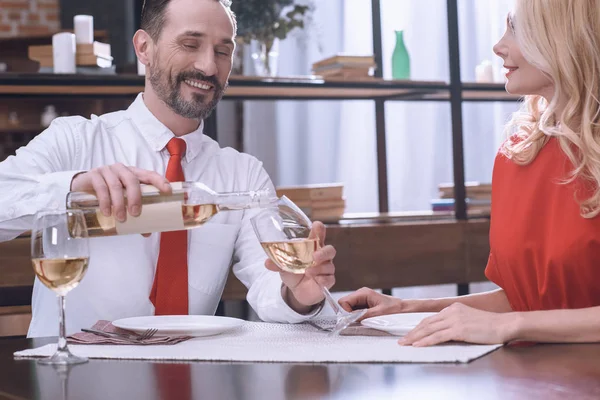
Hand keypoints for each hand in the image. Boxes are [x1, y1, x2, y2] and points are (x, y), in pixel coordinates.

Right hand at [71, 163, 171, 221]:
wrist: (83, 186)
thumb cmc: (109, 193)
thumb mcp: (123, 200)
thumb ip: (134, 213)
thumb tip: (147, 232)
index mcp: (133, 174)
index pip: (149, 174)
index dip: (159, 181)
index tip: (167, 191)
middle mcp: (122, 169)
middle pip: (132, 180)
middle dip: (135, 197)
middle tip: (136, 214)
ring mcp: (107, 170)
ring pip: (116, 185)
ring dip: (119, 203)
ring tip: (120, 218)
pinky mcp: (94, 175)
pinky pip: (100, 187)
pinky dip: (104, 201)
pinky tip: (106, 212)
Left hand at [265, 221, 335, 311]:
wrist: (298, 291)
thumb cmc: (294, 274)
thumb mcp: (284, 267)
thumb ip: (277, 263)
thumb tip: (267, 262)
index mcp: (312, 248)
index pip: (319, 236)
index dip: (319, 230)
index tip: (317, 225)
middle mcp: (322, 257)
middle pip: (330, 250)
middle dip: (323, 252)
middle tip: (314, 256)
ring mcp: (326, 269)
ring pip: (329, 266)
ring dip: (318, 269)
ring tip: (307, 272)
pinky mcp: (328, 281)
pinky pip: (330, 279)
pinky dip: (323, 279)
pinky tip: (317, 280)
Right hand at [338, 287, 402, 319]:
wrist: (404, 309)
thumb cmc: (395, 309)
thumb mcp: (378, 313)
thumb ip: (362, 315)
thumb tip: (350, 318)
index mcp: (363, 293)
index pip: (344, 301)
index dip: (345, 311)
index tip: (351, 319)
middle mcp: (361, 294)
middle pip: (345, 304)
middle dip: (348, 314)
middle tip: (357, 320)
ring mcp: (362, 299)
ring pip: (349, 308)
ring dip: (353, 316)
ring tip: (364, 319)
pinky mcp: (365, 305)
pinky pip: (355, 311)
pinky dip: (357, 316)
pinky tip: (365, 319)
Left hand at [399, 303, 516, 346]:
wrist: (505, 325)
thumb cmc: (491, 326)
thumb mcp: (470, 321)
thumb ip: (457, 324)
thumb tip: (445, 334)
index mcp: (454, 308)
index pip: (431, 319)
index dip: (419, 327)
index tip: (410, 334)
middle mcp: (452, 311)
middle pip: (427, 323)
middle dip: (413, 332)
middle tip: (402, 340)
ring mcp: (455, 320)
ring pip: (429, 329)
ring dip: (415, 337)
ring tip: (405, 344)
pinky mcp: (459, 329)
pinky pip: (438, 336)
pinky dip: (426, 341)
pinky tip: (418, 345)